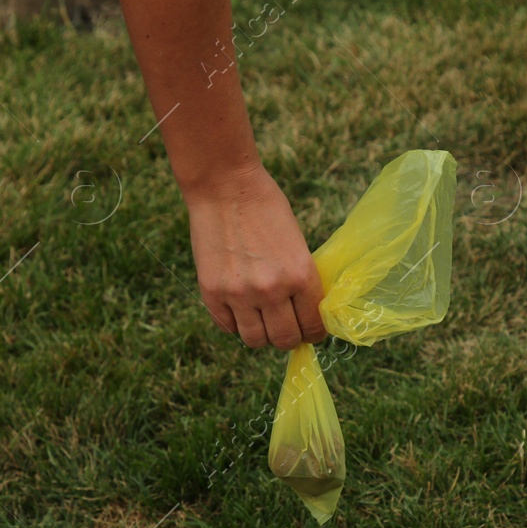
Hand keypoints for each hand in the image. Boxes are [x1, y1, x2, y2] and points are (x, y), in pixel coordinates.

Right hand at [184, 161, 327, 348]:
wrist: (225, 187)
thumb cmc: (266, 208)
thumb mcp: (297, 244)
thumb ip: (300, 280)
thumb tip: (304, 314)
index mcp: (301, 275)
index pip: (314, 326)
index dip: (313, 332)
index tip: (309, 330)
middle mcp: (272, 290)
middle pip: (285, 339)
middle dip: (289, 338)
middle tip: (285, 327)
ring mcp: (239, 294)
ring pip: (256, 340)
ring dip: (262, 334)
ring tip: (261, 319)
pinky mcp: (212, 293)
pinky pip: (227, 327)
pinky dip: (235, 322)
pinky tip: (239, 307)